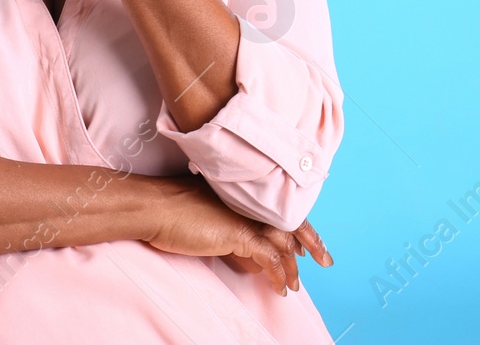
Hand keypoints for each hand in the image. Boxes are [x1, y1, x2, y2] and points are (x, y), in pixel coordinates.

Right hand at [141, 176, 331, 296]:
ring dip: (292, 266)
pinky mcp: (239, 233)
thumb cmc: (171, 208)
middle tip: (324, 259)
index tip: (308, 241)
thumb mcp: (206, 210)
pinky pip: (270, 258)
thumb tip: (241, 242)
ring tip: (294, 284)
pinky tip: (280, 287)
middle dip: (311, 241)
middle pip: (291, 221)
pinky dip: (279, 275)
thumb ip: (228, 221)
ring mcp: (246, 215)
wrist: (154, 206)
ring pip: (284, 242)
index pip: (279, 207)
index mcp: (242, 192)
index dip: (298, 223)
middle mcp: (249, 200)